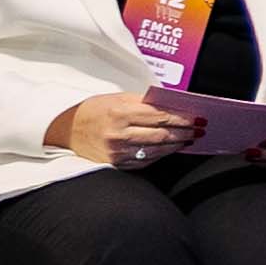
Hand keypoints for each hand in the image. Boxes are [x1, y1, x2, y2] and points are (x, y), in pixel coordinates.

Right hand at [43, 94, 193, 164]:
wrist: (66, 131)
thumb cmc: (94, 111)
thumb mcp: (117, 99)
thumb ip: (144, 102)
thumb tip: (172, 105)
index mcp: (121, 114)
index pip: (161, 117)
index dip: (182, 119)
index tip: (196, 117)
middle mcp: (119, 135)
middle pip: (162, 136)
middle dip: (185, 133)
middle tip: (199, 129)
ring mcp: (118, 152)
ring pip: (157, 150)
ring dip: (176, 145)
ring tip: (189, 139)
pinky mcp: (116, 164)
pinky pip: (146, 161)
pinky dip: (161, 154)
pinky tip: (170, 149)